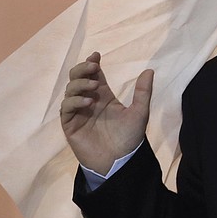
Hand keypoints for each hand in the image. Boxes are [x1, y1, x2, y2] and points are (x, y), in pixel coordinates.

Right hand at [60, 52, 153, 174]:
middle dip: (82, 69)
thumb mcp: (140, 113)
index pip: (93, 74)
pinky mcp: (70, 124)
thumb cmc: (130, 138)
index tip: (96, 56)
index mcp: (103, 96)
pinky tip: (88, 102)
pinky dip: (74, 101)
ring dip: (80, 84)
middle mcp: (89, 101)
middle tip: (92, 66)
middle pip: (76, 78)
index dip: (91, 63)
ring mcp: (78, 112)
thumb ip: (143, 93)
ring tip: (94, 87)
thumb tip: (150, 71)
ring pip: (70, 90)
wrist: (120, 161)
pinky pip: (66, 108)